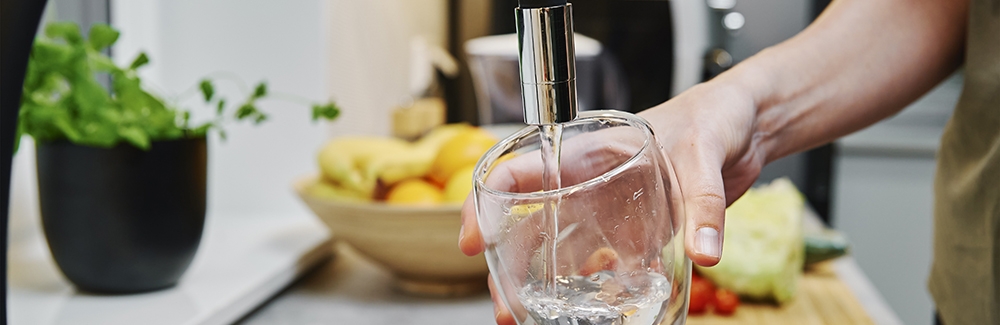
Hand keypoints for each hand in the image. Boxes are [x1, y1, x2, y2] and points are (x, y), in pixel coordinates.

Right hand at [459, 82, 762, 323]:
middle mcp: (593, 185)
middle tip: (504, 304)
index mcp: (591, 153)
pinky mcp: (639, 233)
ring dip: (545, 285)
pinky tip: (592, 314)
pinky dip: (598, 291)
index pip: (522, 170)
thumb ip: (704, 204)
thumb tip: (706, 253)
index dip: (485, 200)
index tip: (471, 239)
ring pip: (563, 250)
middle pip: (533, 223)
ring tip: (529, 318)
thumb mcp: (704, 156)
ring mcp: (613, 211)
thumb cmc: (715, 119)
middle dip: (510, 263)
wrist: (747, 128)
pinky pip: (610, 266)